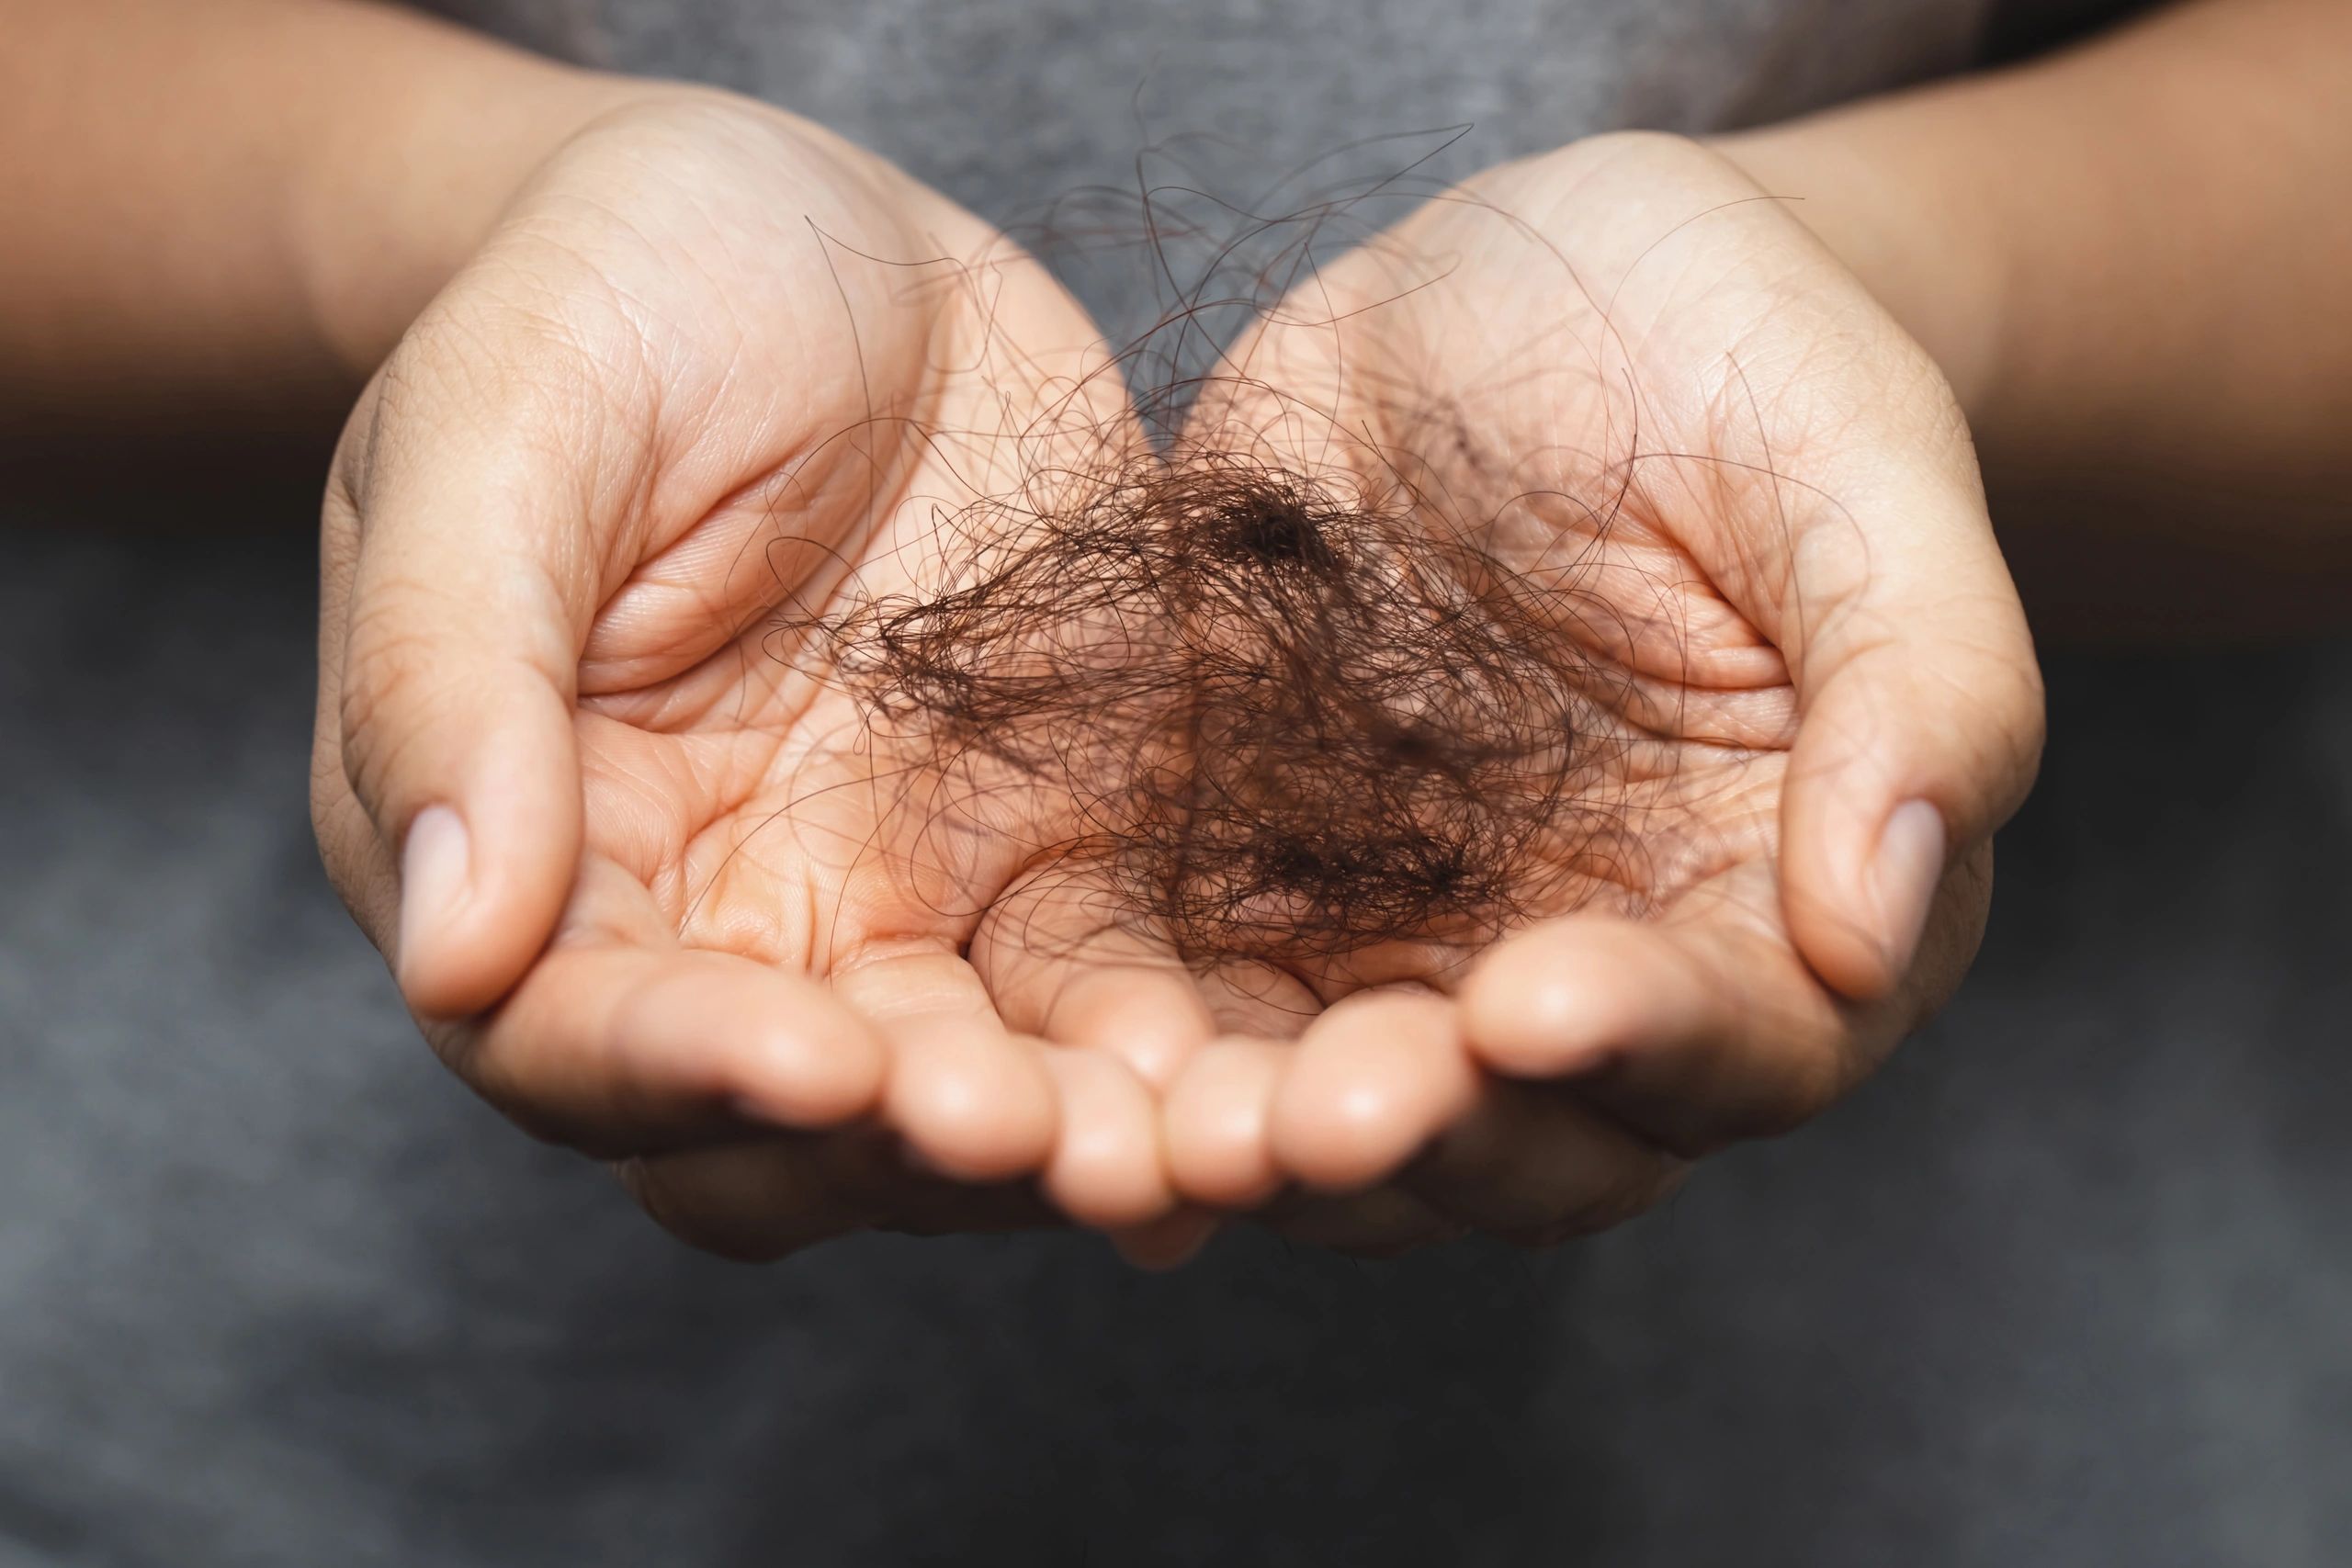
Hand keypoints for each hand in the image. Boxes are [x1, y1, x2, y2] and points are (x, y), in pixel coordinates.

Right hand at [312, 88, 1200, 1259]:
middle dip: (897, 1149)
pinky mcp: (1051, 852)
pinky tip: (1254, 1080)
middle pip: (784, 1129)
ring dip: (1060, 1141)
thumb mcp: (499, 435)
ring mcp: (898, 900)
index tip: (819, 1062)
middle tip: (1018, 1132)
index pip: (576, 1037)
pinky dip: (1176, 1051)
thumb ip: (454, 676)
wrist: (815, 238)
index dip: (688, 1073)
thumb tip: (454, 946)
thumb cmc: (608, 302)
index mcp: (541, 852)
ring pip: (966, 1096)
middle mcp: (719, 920)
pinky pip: (1113, 989)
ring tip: (1168, 1144)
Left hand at [1151, 132, 2044, 1249]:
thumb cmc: (1740, 362)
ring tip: (1176, 1125)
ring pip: (1340, 1107)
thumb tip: (1881, 922)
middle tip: (1325, 1117)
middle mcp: (1594, 967)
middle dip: (1431, 1137)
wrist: (1525, 290)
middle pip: (1528, 1139)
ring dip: (1260, 1138)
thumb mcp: (1857, 478)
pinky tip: (1055, 1062)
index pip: (1740, 1043)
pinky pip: (1184, 996)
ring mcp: (1409, 940)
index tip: (1538, 1005)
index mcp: (1779, 906)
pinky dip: (1126, 1047)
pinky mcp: (1252, 880)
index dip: (1646, 1045)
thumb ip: (1922, 687)